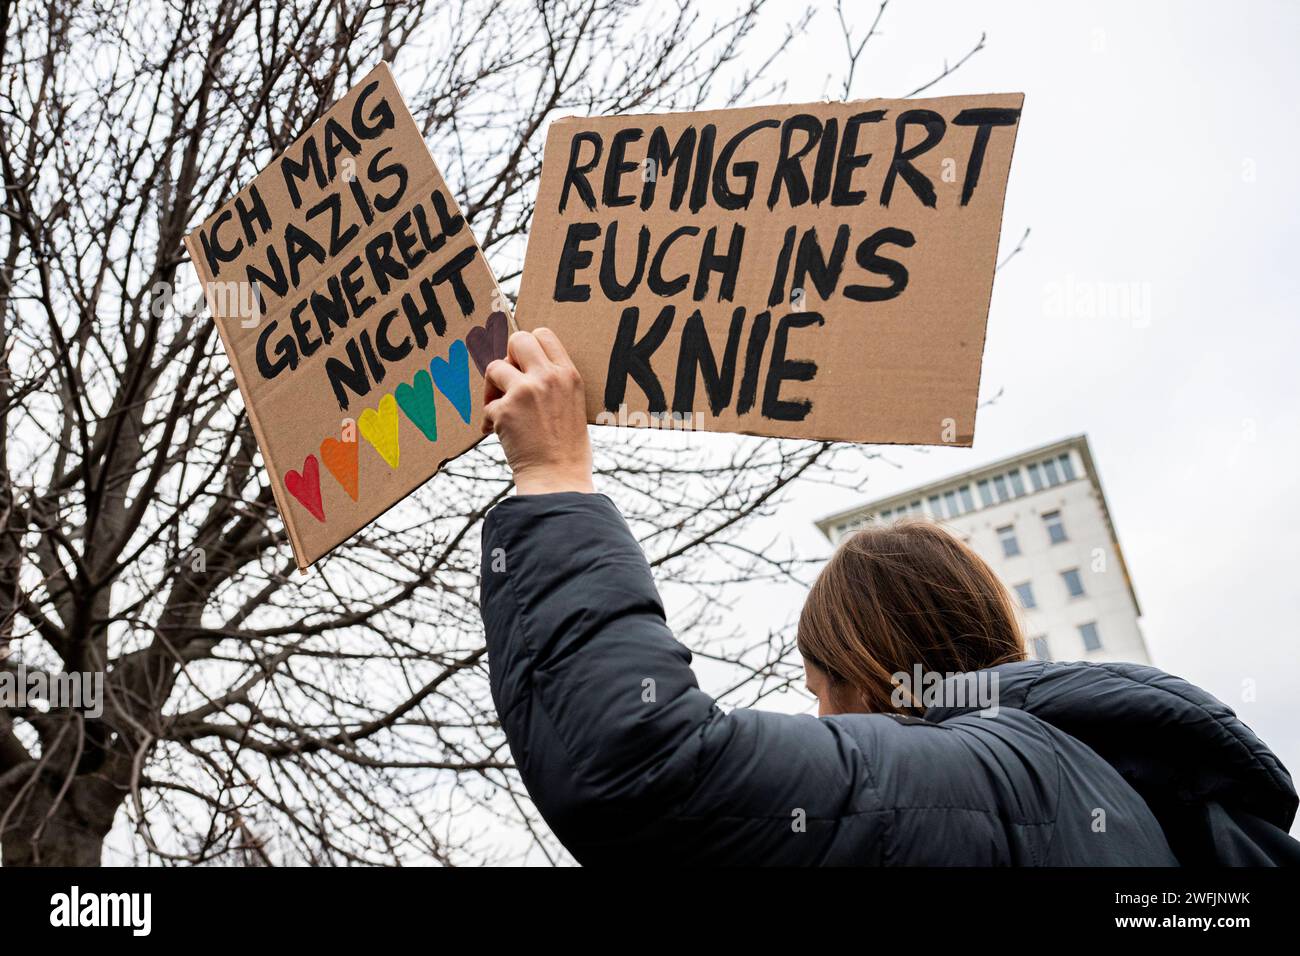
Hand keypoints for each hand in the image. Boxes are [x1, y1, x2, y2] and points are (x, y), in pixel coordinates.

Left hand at [482, 328, 593, 494]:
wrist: (558, 479)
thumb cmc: (567, 449)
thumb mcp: (573, 405)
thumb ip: (553, 382)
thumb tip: (521, 368)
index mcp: (568, 375)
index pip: (543, 335)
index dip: (529, 347)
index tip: (524, 365)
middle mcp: (548, 377)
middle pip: (518, 340)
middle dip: (508, 357)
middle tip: (508, 380)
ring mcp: (525, 391)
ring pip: (494, 368)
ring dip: (492, 389)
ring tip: (499, 408)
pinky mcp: (505, 409)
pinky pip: (487, 405)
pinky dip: (489, 420)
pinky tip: (497, 433)